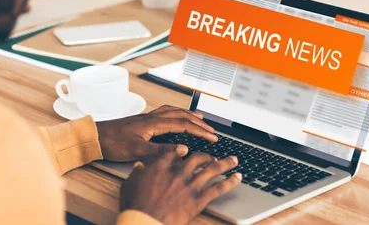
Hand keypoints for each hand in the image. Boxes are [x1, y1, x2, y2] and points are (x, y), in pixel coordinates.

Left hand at [96, 105, 217, 161]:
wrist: (94, 137)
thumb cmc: (113, 143)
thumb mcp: (137, 151)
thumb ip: (161, 151)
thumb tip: (183, 150)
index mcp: (153, 123)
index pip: (183, 124)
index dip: (200, 131)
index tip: (213, 137)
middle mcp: (151, 117)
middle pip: (181, 115)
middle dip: (198, 122)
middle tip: (212, 130)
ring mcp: (146, 118)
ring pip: (173, 112)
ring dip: (188, 115)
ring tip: (198, 118)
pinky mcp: (141, 121)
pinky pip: (164, 113)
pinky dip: (175, 114)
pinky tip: (174, 119)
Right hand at [120, 152, 241, 224]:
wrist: (145, 220)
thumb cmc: (136, 205)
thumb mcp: (131, 183)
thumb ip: (137, 172)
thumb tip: (139, 167)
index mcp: (162, 165)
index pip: (176, 151)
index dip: (183, 150)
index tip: (187, 150)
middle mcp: (179, 171)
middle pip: (198, 157)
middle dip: (208, 155)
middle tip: (214, 157)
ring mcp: (190, 184)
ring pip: (213, 169)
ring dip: (226, 163)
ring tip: (234, 160)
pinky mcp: (199, 198)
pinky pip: (219, 187)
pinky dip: (230, 182)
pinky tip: (238, 177)